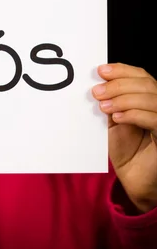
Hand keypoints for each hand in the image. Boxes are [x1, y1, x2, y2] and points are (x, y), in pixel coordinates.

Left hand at [93, 63, 156, 212]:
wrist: (133, 178)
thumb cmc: (125, 148)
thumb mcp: (114, 120)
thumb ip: (111, 102)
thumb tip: (97, 84)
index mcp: (150, 98)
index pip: (141, 76)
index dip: (122, 71)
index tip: (101, 71)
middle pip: (146, 84)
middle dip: (119, 85)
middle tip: (97, 92)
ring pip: (151, 98)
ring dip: (124, 99)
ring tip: (103, 106)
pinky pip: (155, 119)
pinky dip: (134, 114)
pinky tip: (117, 117)